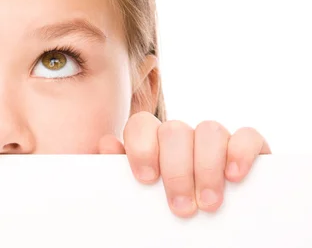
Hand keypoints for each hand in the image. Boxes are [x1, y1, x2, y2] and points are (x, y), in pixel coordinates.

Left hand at [99, 112, 270, 217]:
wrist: (209, 231)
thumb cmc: (167, 210)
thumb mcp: (142, 196)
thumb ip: (121, 173)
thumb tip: (107, 144)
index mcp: (153, 142)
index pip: (141, 125)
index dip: (142, 148)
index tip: (146, 180)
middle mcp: (183, 136)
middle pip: (174, 130)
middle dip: (176, 170)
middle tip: (181, 208)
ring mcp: (215, 139)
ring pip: (209, 129)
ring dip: (206, 167)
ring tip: (208, 203)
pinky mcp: (248, 147)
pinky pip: (247, 135)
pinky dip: (240, 153)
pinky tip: (234, 176)